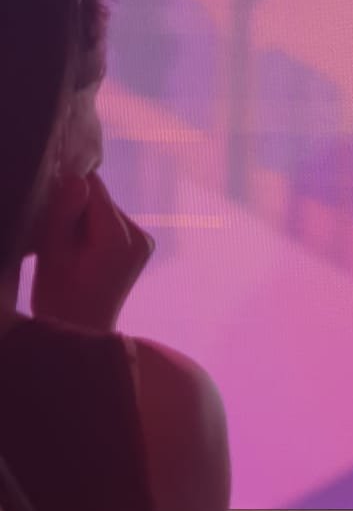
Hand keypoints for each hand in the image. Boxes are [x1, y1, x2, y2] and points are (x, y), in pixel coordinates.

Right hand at [31, 173, 154, 332]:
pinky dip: (95, 231)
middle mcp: (140, 235)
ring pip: (106, 211)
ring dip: (85, 221)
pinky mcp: (141, 248)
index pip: (94, 188)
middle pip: (101, 200)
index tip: (50, 211)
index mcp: (121, 237)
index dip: (68, 192)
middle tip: (58, 240)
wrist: (83, 333)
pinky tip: (83, 255)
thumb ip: (64, 212)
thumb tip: (78, 177)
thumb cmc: (59, 298)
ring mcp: (144, 243)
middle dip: (77, 210)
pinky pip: (113, 225)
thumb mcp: (52, 252)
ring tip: (70, 251)